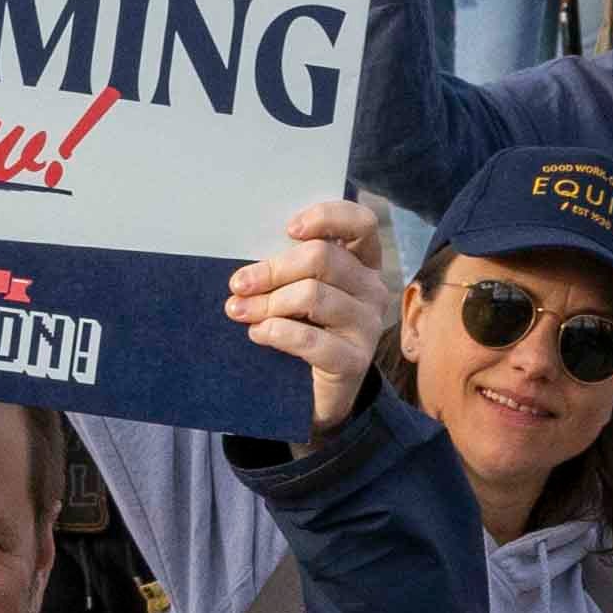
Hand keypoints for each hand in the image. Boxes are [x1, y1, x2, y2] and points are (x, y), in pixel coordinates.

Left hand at [231, 196, 395, 432]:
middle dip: (273, 269)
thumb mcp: (298, 292)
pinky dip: (277, 333)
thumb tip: (247, 265)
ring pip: (313, 296)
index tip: (289, 230)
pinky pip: (311, 339)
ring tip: (240, 311)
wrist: (317, 395)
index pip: (360, 224)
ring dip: (268, 303)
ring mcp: (368, 325)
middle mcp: (372, 290)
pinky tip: (258, 334)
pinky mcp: (356, 360)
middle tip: (240, 283)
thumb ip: (288, 270)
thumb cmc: (303, 331)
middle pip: (324, 258)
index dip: (326, 217)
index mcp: (362, 263)